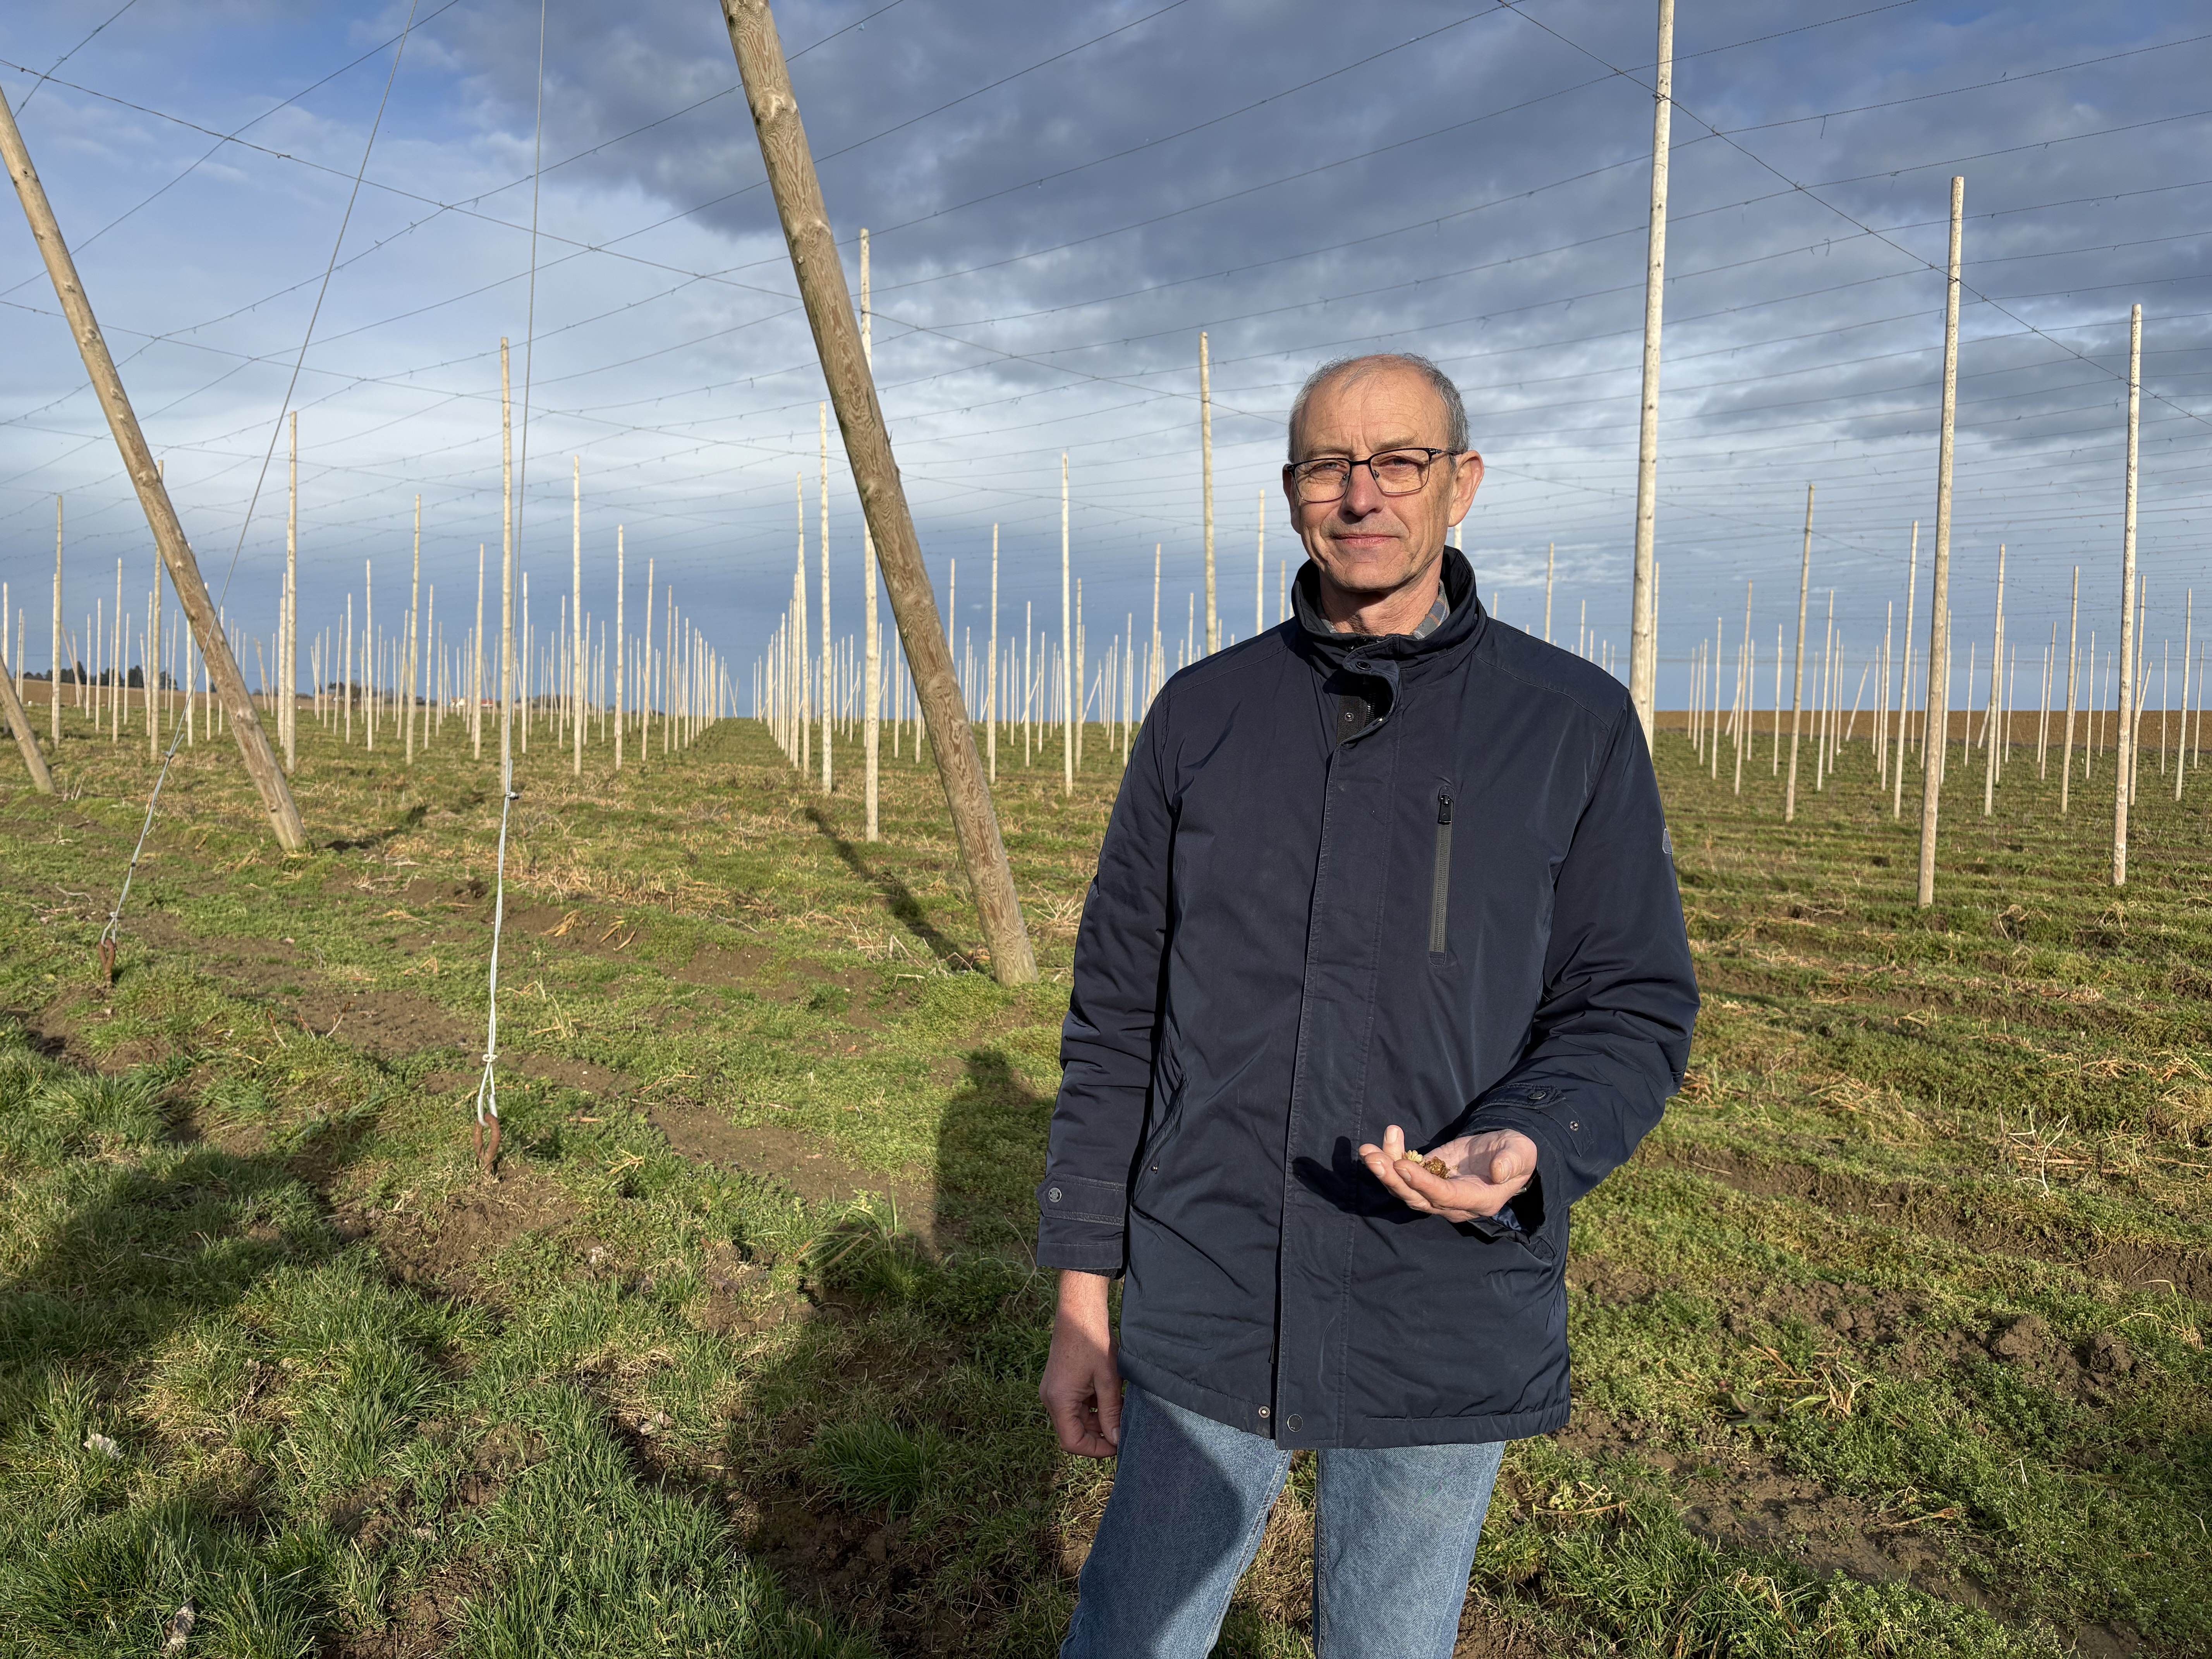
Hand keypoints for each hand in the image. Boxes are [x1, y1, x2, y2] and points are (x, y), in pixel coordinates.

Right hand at [1040, 1269, 1121, 1456]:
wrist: (1080, 1310)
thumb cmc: (1093, 1341)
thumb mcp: (1108, 1380)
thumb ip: (1111, 1413)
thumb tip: (1116, 1440)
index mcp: (1059, 1401)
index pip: (1072, 1442)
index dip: (1096, 1449)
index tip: (1119, 1444)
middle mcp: (1050, 1399)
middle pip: (1074, 1432)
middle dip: (1100, 1434)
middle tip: (1124, 1427)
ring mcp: (1054, 1391)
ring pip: (1076, 1419)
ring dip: (1098, 1420)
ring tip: (1121, 1409)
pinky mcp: (1060, 1384)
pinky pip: (1076, 1405)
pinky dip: (1094, 1407)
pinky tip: (1112, 1397)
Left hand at [1357, 1125, 1538, 1224]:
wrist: (1506, 1152)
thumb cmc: (1516, 1153)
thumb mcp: (1521, 1153)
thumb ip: (1512, 1162)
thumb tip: (1498, 1171)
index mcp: (1478, 1200)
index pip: (1445, 1196)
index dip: (1422, 1183)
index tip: (1401, 1166)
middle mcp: (1453, 1203)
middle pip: (1417, 1198)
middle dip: (1393, 1180)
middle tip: (1373, 1159)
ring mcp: (1437, 1191)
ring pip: (1405, 1188)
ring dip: (1385, 1170)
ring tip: (1367, 1151)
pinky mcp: (1428, 1175)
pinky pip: (1405, 1172)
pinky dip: (1392, 1156)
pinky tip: (1387, 1137)